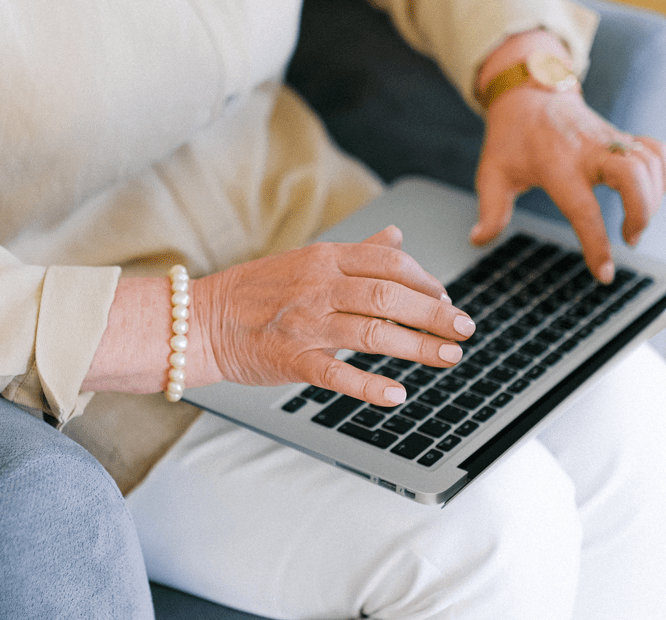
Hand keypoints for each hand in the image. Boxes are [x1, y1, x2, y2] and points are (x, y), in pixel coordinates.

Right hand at [193, 226, 475, 406]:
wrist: (201, 321)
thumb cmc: (256, 292)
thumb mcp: (306, 259)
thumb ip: (356, 251)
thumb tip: (397, 236)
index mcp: (324, 258)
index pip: (388, 263)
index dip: (425, 281)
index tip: (447, 298)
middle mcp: (318, 287)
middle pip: (388, 296)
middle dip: (434, 313)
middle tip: (464, 329)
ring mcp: (304, 324)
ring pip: (371, 333)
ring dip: (417, 346)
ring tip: (449, 357)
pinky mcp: (290, 359)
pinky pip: (336, 373)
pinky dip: (369, 385)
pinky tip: (398, 394)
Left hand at [471, 32, 665, 282]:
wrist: (529, 93)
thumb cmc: (510, 138)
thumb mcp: (492, 174)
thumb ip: (490, 211)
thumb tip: (478, 240)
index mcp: (556, 166)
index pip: (583, 210)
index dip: (597, 245)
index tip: (606, 275)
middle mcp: (589, 151)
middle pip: (633, 176)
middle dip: (641, 213)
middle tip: (629, 239)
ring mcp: (609, 140)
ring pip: (650, 164)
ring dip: (653, 199)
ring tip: (634, 226)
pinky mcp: (622, 136)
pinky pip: (656, 151)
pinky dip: (663, 173)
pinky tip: (652, 194)